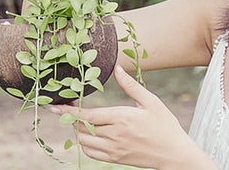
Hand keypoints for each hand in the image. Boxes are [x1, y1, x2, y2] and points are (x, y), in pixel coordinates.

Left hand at [51, 65, 215, 169]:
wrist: (173, 153)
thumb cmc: (164, 124)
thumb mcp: (151, 101)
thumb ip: (131, 86)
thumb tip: (118, 69)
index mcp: (121, 118)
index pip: (87, 114)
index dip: (69, 110)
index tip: (55, 106)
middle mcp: (114, 135)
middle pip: (81, 128)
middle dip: (72, 118)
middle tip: (69, 107)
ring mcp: (113, 149)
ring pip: (84, 141)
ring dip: (78, 130)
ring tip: (81, 119)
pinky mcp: (115, 159)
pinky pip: (91, 153)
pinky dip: (85, 144)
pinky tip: (90, 134)